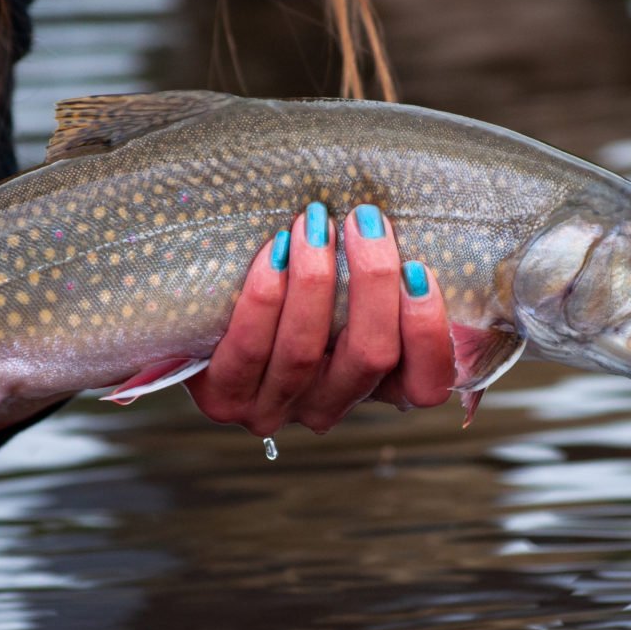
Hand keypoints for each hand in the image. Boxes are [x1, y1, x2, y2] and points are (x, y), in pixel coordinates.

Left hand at [186, 202, 454, 435]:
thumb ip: (377, 275)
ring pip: (305, 351)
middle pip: (370, 357)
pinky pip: (249, 349)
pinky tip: (273, 252)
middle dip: (372, 281)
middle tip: (364, 220)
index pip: (426, 386)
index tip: (419, 269)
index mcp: (373, 389)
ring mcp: (275, 409)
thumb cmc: (293, 289)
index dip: (429, 334)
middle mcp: (329, 408)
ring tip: (312, 223)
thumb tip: (399, 221)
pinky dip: (264, 297)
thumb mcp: (344, 289)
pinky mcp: (225, 400)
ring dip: (314, 280)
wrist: (201, 320)